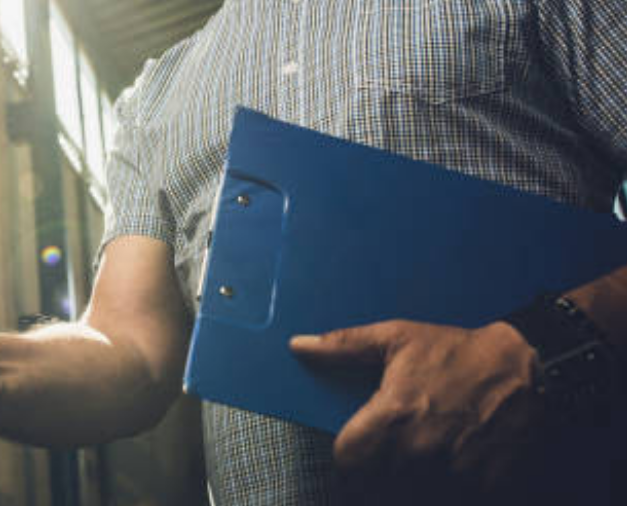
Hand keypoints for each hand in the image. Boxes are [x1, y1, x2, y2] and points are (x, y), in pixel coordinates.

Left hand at [290, 320, 545, 504]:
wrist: (529, 371)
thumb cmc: (456, 353)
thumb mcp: (396, 339)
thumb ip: (343, 347)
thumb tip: (298, 347)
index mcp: (392, 417)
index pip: (346, 462)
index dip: (348, 458)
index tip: (357, 450)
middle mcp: (418, 452)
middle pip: (372, 488)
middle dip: (372, 477)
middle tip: (386, 460)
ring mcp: (452, 476)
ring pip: (404, 499)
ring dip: (402, 488)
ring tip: (412, 469)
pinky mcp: (483, 490)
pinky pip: (448, 501)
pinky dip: (439, 492)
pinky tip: (443, 476)